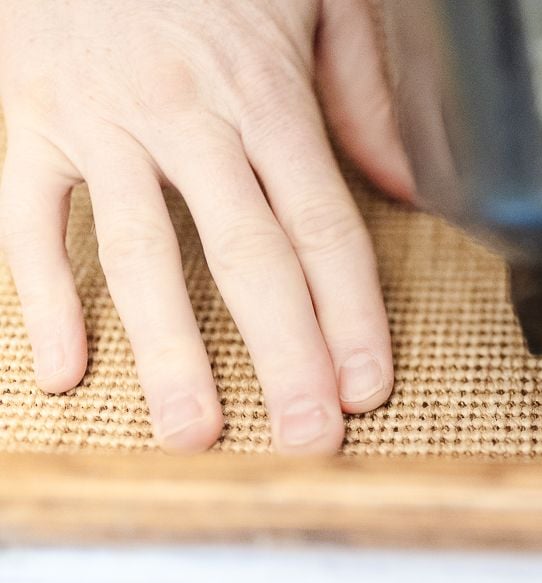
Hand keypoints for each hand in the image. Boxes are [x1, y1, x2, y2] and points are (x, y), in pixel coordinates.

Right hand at [0, 0, 411, 453]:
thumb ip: (363, 89)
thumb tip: (406, 186)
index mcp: (265, 93)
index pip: (321, 225)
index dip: (349, 313)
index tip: (366, 386)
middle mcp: (187, 117)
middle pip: (247, 256)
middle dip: (283, 356)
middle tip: (306, 437)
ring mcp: (102, 123)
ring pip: (139, 254)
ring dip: (169, 353)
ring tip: (194, 433)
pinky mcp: (31, 121)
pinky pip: (30, 221)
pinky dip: (44, 298)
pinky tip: (67, 372)